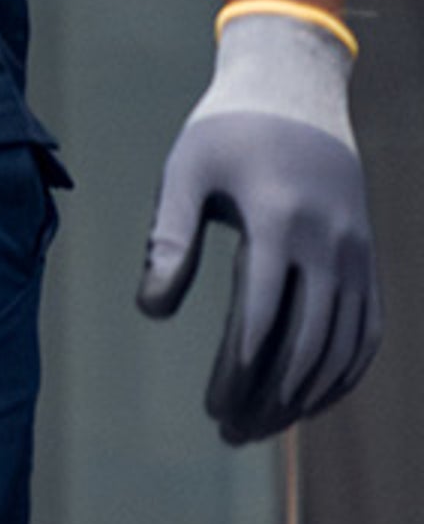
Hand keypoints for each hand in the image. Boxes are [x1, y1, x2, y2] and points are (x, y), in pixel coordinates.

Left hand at [137, 9, 381, 444]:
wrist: (297, 90)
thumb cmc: (226, 131)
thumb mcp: (185, 172)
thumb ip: (168, 239)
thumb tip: (154, 311)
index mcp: (280, 223)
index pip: (261, 320)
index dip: (238, 374)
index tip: (212, 409)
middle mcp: (330, 245)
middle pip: (305, 345)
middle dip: (269, 397)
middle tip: (231, 432)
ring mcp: (358, 255)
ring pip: (342, 347)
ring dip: (304, 396)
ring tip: (260, 426)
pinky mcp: (369, 261)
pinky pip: (367, 332)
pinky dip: (344, 373)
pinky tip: (310, 400)